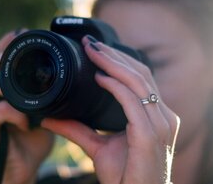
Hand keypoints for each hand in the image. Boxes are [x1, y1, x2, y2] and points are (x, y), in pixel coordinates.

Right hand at [0, 31, 54, 183]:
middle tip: (22, 58)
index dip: (5, 42)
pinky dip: (13, 111)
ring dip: (7, 83)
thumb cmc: (35, 132)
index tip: (24, 33)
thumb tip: (64, 63)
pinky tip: (28, 119)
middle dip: (0, 56)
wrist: (27, 164)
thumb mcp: (43, 103)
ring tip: (27, 90)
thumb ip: (44, 85)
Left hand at [42, 36, 179, 183]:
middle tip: (90, 43)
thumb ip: (78, 130)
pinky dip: (116, 86)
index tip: (95, 49)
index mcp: (156, 116)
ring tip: (92, 51)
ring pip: (139, 81)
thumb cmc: (125, 177)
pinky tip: (99, 77)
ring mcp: (160, 124)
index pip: (141, 78)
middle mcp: (163, 116)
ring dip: (113, 63)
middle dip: (114, 55)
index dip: (120, 60)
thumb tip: (49, 118)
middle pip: (141, 74)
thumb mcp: (98, 147)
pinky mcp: (151, 134)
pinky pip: (133, 101)